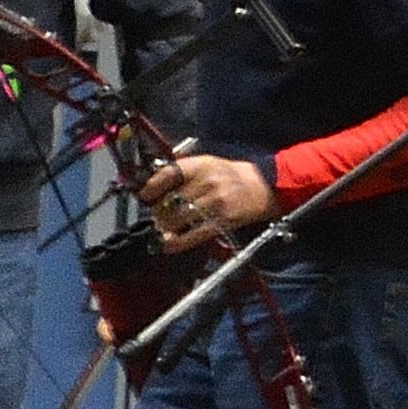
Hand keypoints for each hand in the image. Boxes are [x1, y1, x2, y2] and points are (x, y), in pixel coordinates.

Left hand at [143, 151, 272, 242]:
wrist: (263, 186)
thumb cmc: (231, 175)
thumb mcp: (208, 163)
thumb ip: (183, 171)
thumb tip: (154, 185)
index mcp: (201, 165)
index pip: (168, 174)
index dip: (152, 187)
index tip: (144, 196)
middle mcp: (207, 182)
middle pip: (171, 200)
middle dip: (158, 212)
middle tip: (152, 218)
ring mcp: (215, 203)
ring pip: (179, 218)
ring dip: (164, 227)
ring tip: (159, 230)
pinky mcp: (223, 221)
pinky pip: (195, 234)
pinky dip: (178, 242)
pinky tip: (168, 245)